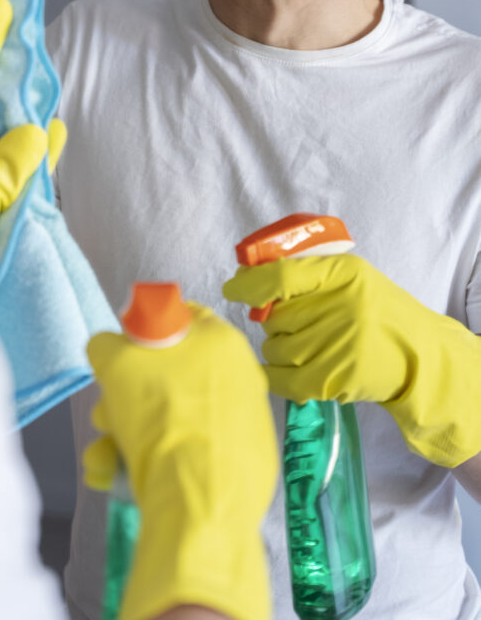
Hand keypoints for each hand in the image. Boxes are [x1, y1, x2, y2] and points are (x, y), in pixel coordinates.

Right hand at [85, 304, 277, 619]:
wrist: (200, 505)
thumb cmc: (161, 416)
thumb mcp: (116, 362)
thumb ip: (109, 345)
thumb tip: (111, 347)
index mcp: (221, 341)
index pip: (179, 318)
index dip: (141, 334)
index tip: (118, 360)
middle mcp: (240, 377)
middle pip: (168, 375)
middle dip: (124, 397)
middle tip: (105, 418)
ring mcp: (243, 423)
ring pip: (170, 418)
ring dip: (125, 436)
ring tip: (104, 460)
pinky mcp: (241, 465)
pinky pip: (188, 452)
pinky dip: (154, 462)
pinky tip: (120, 478)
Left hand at [223, 254, 480, 466]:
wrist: (420, 356)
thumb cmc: (377, 311)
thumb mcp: (351, 277)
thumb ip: (306, 275)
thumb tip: (246, 279)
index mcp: (344, 272)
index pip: (281, 276)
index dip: (250, 284)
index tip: (232, 288)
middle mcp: (340, 306)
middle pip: (275, 316)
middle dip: (273, 321)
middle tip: (294, 324)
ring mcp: (337, 345)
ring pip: (274, 347)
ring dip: (278, 347)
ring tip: (304, 345)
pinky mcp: (333, 380)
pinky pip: (280, 379)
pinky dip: (273, 374)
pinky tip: (283, 370)